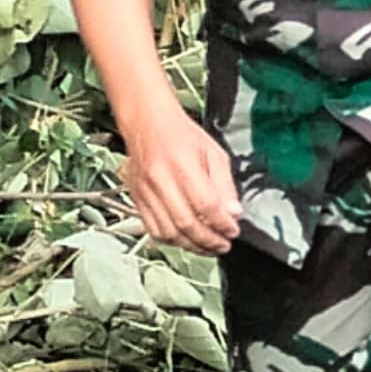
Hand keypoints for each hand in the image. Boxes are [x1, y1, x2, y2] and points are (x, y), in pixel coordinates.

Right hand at [122, 101, 242, 254]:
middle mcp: (160, 181)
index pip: (205, 205)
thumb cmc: (180, 135)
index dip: (222, 223)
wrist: (147, 124)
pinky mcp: (136, 199)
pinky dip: (171, 240)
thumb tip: (234, 213)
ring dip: (191, 245)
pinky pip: (152, 229)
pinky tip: (186, 240)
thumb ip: (225, 185)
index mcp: (182, 165)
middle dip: (209, 240)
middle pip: (186, 223)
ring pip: (167, 231)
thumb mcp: (213, 153)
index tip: (233, 231)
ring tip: (208, 247)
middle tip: (223, 244)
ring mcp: (145, 192)